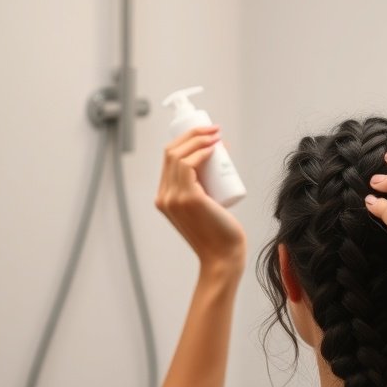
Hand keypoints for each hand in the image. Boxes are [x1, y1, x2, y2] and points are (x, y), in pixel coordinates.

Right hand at [155, 127, 246, 270]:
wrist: (223, 257)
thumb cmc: (220, 232)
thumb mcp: (206, 206)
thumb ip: (204, 191)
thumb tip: (218, 160)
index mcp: (164, 198)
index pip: (169, 159)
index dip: (187, 140)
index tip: (208, 134)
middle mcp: (163, 197)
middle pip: (170, 152)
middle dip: (193, 133)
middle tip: (215, 130)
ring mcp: (173, 198)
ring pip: (178, 155)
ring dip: (198, 138)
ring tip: (218, 135)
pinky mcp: (188, 198)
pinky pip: (188, 165)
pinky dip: (200, 151)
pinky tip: (213, 147)